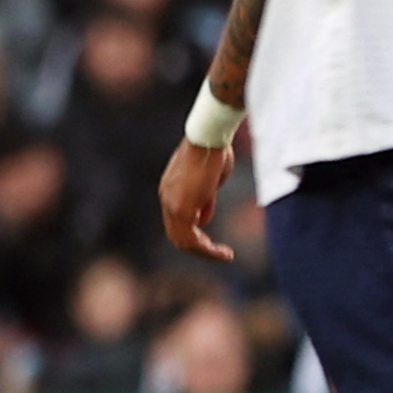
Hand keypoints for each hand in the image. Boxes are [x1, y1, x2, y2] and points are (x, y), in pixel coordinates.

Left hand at [159, 136, 234, 263]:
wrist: (209, 137)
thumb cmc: (213, 150)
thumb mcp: (210, 181)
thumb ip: (205, 201)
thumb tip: (202, 221)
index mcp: (171, 190)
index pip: (178, 221)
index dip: (196, 235)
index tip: (214, 242)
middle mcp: (167, 198)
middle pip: (177, 235)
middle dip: (199, 248)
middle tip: (220, 253)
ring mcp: (171, 204)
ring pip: (182, 240)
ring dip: (205, 252)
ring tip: (225, 255)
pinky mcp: (181, 208)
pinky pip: (191, 239)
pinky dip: (207, 250)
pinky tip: (223, 252)